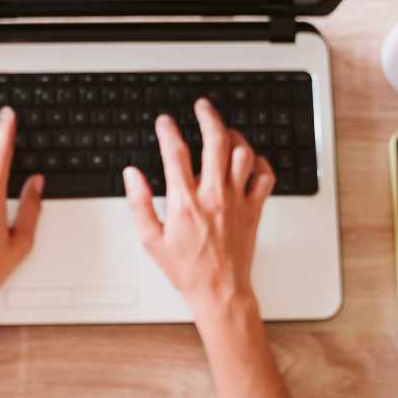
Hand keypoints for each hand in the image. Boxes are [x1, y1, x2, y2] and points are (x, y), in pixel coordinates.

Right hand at [122, 98, 274, 318]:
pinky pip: (265, 177)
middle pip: (216, 142)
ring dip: (233, 136)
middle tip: (202, 106)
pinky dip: (260, 162)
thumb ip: (139, 203)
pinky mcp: (253, 210)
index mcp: (185, 203)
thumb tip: (132, 175)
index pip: (176, 154)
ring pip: (243, 154)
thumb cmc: (186, 270)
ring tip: (224, 130)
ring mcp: (237, 202)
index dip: (168, 131)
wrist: (219, 291)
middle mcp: (214, 197)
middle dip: (208, 117)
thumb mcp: (151, 240)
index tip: (164, 122)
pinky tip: (250, 159)